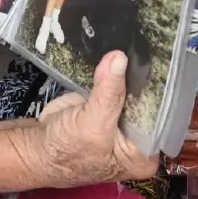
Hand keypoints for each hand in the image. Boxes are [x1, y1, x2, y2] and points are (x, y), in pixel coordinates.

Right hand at [24, 52, 158, 186]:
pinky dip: (115, 71)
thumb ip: (108, 94)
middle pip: (148, 104)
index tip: (161, 65)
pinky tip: (122, 50)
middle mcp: (139, 138)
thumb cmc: (66, 151)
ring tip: (139, 44)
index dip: (160, 93)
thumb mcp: (91, 126)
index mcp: (144, 155)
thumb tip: (119, 58)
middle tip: (151, 47)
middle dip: (146, 79)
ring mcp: (122, 120)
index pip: (161, 120)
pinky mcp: (107, 104)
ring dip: (131, 71)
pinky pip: (116, 85)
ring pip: (132, 91)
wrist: (35, 148)